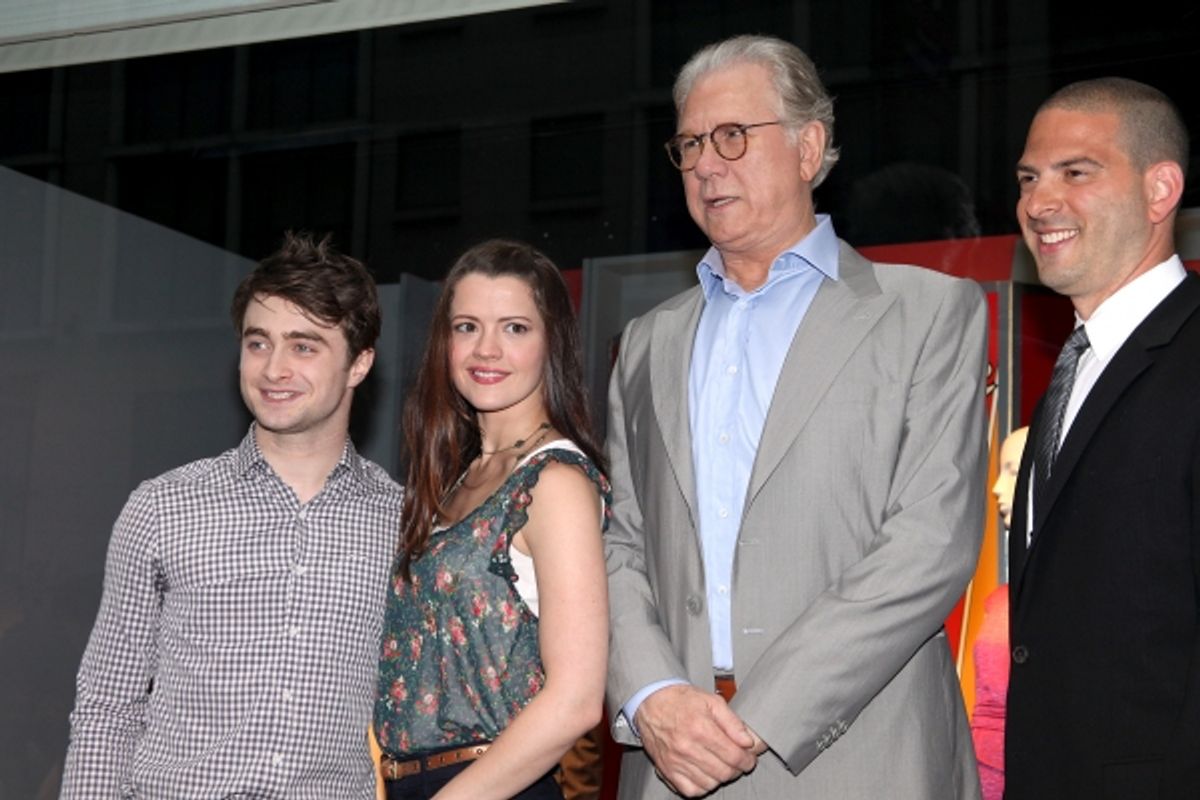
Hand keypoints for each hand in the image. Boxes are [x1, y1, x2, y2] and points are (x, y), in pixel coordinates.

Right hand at [634, 684, 757, 795]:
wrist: (652, 701)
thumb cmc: (681, 700)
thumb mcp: (712, 701)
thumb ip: (732, 722)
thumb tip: (747, 741)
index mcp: (700, 728)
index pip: (733, 756)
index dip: (747, 760)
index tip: (749, 758)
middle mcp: (687, 747)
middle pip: (724, 772)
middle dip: (737, 769)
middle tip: (738, 761)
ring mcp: (675, 761)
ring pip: (710, 784)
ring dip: (721, 777)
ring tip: (721, 765)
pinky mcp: (666, 770)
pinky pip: (691, 790)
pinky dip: (703, 786)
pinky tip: (706, 774)